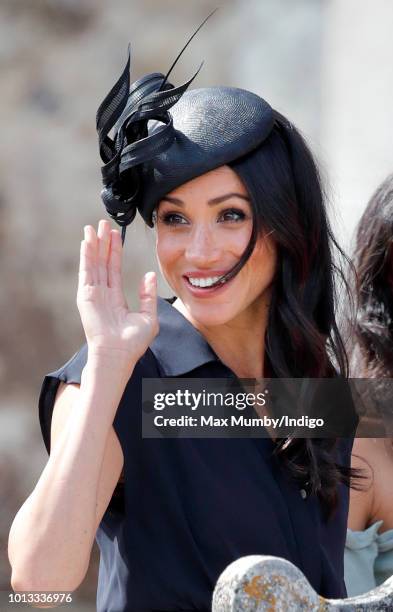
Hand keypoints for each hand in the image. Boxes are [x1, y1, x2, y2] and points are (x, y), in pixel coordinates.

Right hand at [77, 220, 158, 366]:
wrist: (119, 355)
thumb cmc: (133, 343)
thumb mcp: (148, 317)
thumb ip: (148, 295)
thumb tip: (149, 275)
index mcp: (116, 298)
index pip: (114, 269)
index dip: (115, 251)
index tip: (116, 234)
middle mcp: (102, 294)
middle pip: (102, 262)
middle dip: (103, 242)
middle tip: (103, 223)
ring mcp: (93, 294)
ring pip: (93, 263)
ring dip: (93, 245)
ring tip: (93, 227)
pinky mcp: (85, 296)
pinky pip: (86, 272)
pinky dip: (86, 256)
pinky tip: (87, 242)